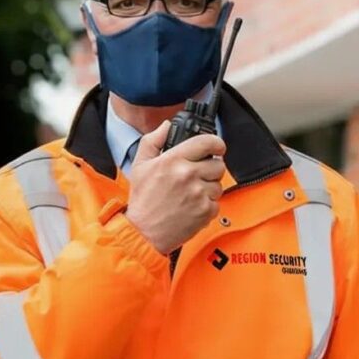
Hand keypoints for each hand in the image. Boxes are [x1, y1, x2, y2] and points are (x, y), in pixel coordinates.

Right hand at [124, 121, 226, 254]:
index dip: (216, 143)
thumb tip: (166, 126)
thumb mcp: (140, 165)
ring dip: (209, 188)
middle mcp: (188, 175)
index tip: (216, 147)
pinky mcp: (205, 211)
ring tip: (191, 194)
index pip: (207, 142)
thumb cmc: (143, 201)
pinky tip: (192, 206)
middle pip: (218, 164)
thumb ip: (153, 141)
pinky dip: (207, 205)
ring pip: (219, 184)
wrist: (144, 232)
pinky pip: (217, 202)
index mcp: (173, 160)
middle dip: (210, 168)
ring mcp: (199, 194)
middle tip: (198, 175)